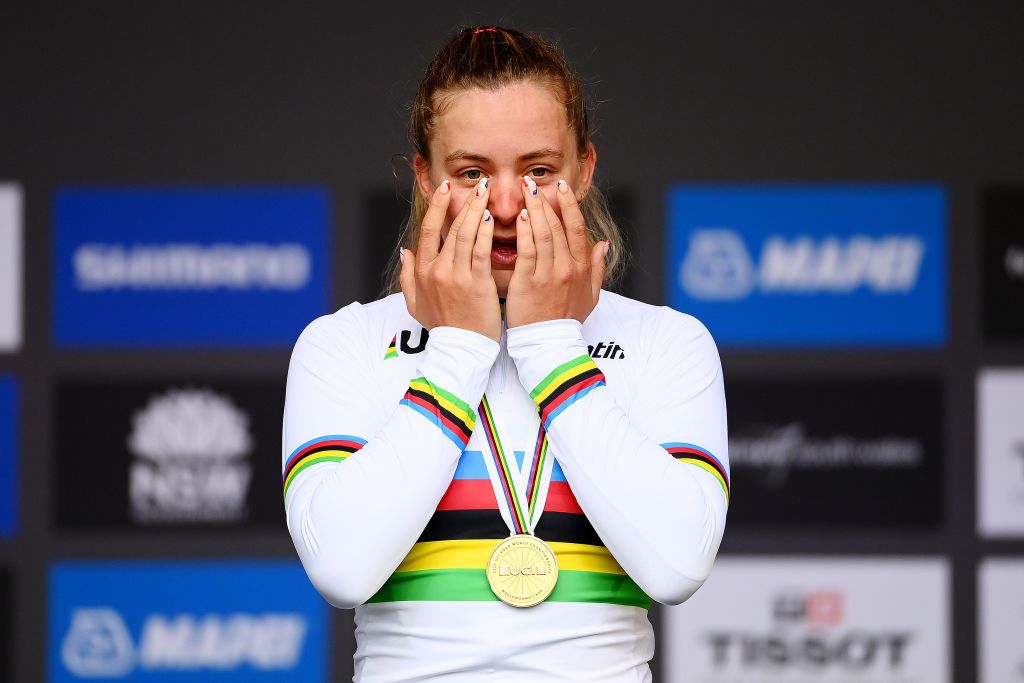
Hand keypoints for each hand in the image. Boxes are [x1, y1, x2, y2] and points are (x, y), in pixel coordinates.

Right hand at [400, 177, 501, 341]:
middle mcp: (437, 270)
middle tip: (479, 184)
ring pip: (466, 234)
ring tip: (488, 192)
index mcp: (423, 271)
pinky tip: (490, 217)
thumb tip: (405, 252)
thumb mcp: (415, 303)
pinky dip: (484, 232)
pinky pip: (480, 252)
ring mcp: (456, 276)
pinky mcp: (477, 284)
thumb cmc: (442, 326)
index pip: (428, 230)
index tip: (447, 188)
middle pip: (450, 227)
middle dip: (465, 202)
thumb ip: (408, 276)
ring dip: (476, 209)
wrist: (460, 350)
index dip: (438, 206)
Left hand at [505, 176, 607, 327]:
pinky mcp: (529, 283)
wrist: (549, 344)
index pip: (577, 228)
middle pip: (558, 226)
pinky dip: (525, 232)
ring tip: (524, 191)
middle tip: (532, 182)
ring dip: (534, 209)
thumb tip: (603, 244)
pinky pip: (528, 251)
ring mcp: (549, 275)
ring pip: (543, 234)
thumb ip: (597, 268)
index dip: (568, 205)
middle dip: (546, 200)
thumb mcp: (591, 296)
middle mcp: (568, 268)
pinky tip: (521, 216)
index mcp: (582, 268)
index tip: (560, 187)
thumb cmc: (566, 320)